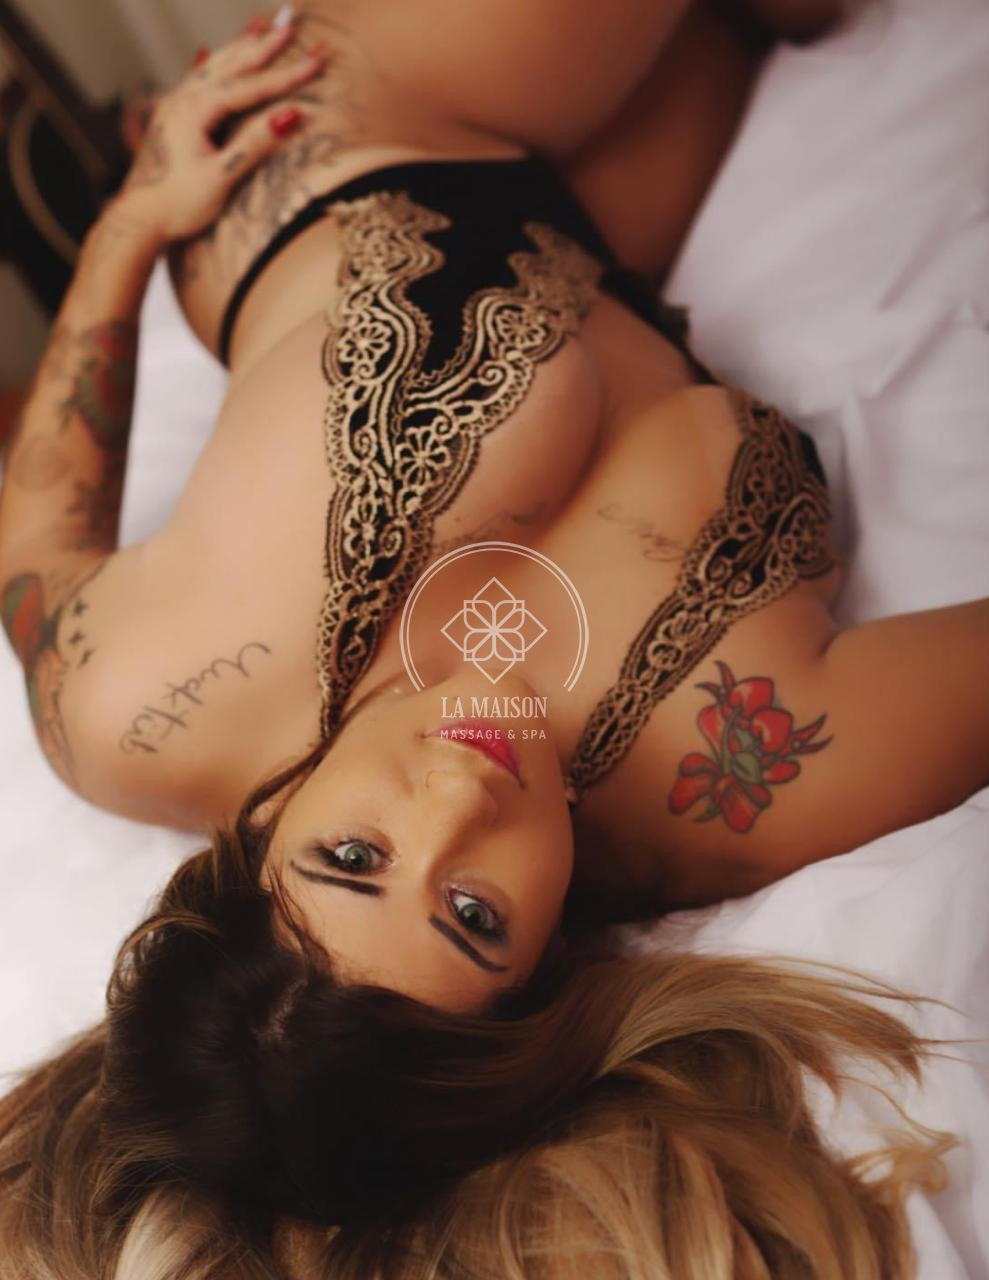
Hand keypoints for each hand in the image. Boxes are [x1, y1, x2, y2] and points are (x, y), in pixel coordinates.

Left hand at [117, 20, 325, 248]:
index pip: (251, 87)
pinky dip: (210, 62)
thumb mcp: (220, 178)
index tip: (317, 59)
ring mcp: (174, 107)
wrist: (136, 222)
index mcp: (196, 110)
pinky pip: (196, 79)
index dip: (287, 74)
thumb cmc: (177, 206)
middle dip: (264, 43)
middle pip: (231, 64)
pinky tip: (206, 52)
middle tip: (291, 20)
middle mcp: (183, 100)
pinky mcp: (170, 119)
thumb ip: (254, 144)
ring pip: (213, 66)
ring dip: (239, 45)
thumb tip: (290, 115)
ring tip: (258, 24)